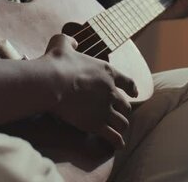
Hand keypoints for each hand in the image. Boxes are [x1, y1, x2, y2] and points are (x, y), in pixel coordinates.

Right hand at [43, 34, 137, 148]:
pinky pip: (113, 136)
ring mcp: (104, 109)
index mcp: (106, 72)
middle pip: (125, 105)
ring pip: (122, 122)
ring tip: (119, 130)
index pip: (126, 81)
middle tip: (120, 114)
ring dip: (121, 126)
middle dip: (124, 110)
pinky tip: (119, 145)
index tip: (135, 93)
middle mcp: (110, 91)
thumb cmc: (56, 62)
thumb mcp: (62, 44)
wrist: (52, 81)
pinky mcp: (96, 124)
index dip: (132, 88)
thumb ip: (69, 41)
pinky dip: (117, 142)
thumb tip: (73, 41)